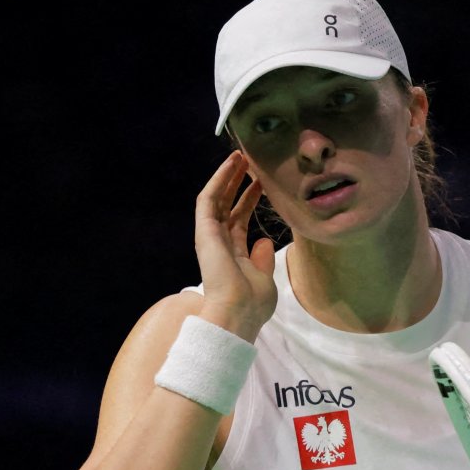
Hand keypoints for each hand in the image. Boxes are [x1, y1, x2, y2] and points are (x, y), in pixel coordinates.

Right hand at [193, 151, 276, 340]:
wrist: (237, 314)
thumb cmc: (253, 304)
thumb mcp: (265, 279)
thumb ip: (263, 259)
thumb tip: (265, 241)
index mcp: (234, 256)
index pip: (239, 222)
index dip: (249, 202)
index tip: (261, 185)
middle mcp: (220, 244)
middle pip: (227, 207)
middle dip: (237, 184)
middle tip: (249, 162)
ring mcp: (210, 237)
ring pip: (216, 199)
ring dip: (226, 176)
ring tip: (240, 156)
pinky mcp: (204, 232)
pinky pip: (208, 200)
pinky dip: (218, 180)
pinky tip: (230, 164)